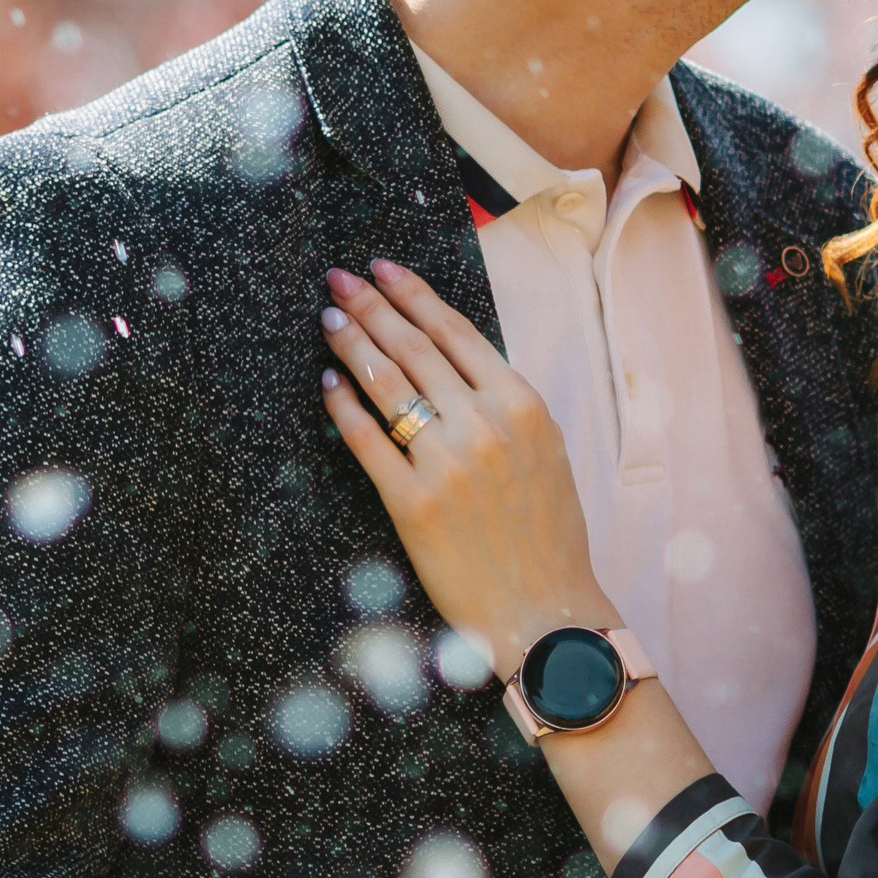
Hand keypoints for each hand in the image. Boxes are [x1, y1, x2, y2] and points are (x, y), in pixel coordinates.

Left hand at [319, 260, 614, 670]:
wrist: (544, 610)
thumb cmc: (548, 532)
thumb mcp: (544, 449)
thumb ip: (503, 402)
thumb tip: (452, 358)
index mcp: (521, 404)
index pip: (454, 331)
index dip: (412, 293)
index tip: (382, 268)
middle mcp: (483, 424)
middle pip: (412, 347)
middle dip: (369, 306)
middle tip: (338, 280)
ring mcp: (445, 462)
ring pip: (386, 383)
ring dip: (352, 343)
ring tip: (330, 319)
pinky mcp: (411, 502)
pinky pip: (366, 439)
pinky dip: (343, 406)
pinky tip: (329, 383)